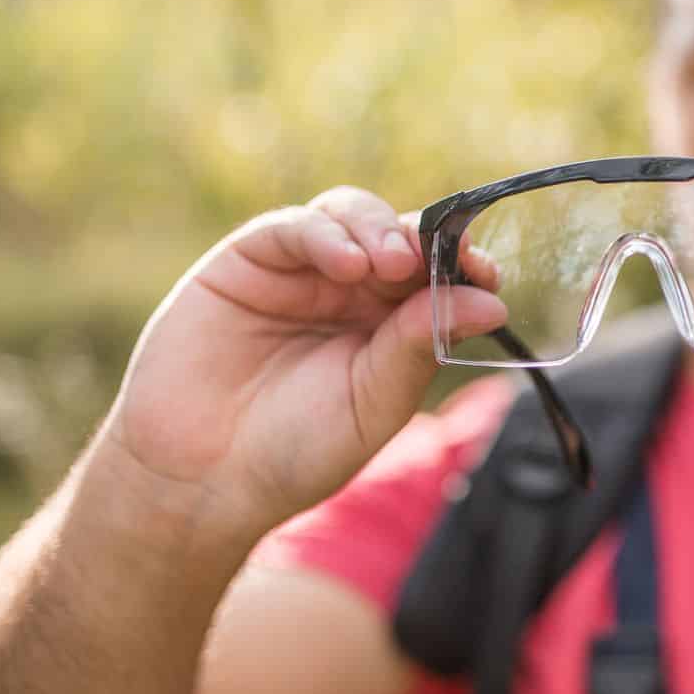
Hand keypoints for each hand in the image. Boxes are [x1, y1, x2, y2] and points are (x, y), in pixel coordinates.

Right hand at [99, 186, 504, 541]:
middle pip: (400, 235)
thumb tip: (493, 303)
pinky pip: (293, 227)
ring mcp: (298, 273)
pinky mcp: (246, 261)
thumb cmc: (292, 451)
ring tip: (391, 264)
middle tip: (440, 258)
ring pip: (352, 215)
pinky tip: (347, 264)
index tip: (484, 271)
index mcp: (389, 326)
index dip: (462, 265)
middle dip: (426, 239)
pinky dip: (327, 234)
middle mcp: (348, 292)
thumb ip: (420, 346)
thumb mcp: (373, 402)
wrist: (200, 478)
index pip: (436, 276)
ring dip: (381, 228)